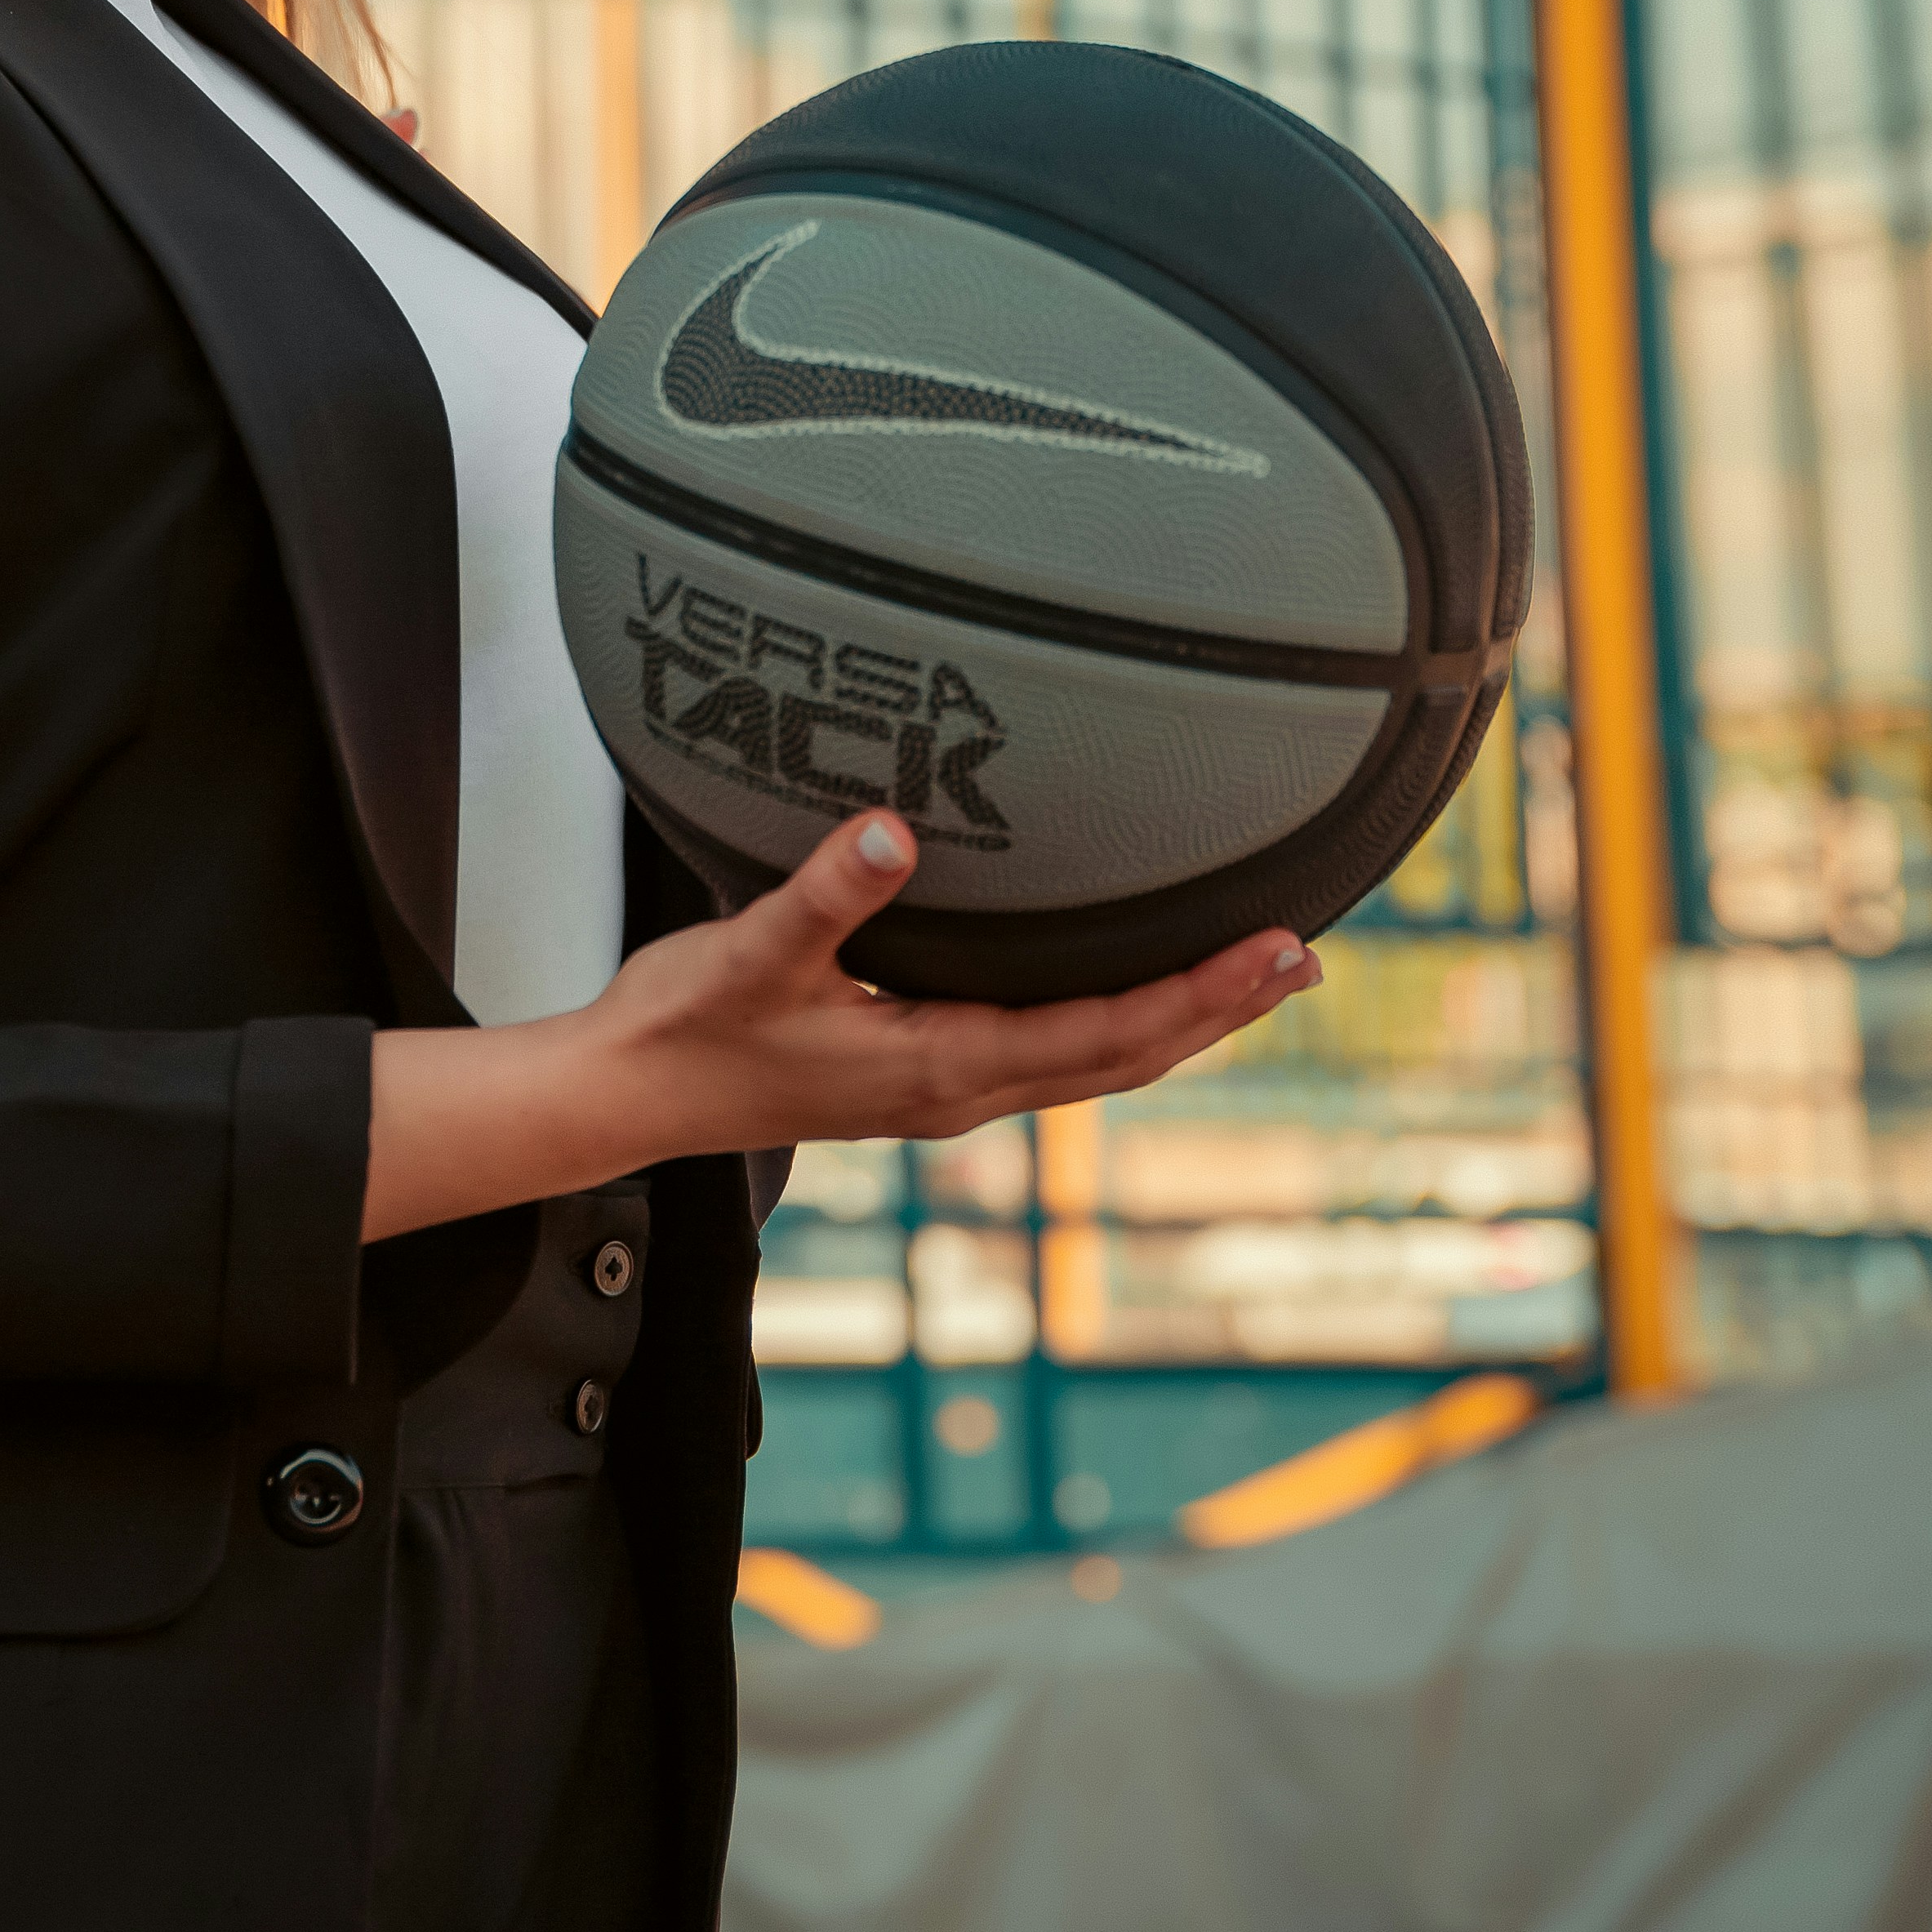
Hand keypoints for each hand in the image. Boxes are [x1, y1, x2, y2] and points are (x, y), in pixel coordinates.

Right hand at [359, 807, 1314, 1240]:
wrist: (628, 1097)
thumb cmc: (686, 1030)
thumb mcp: (751, 951)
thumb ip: (824, 894)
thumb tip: (889, 834)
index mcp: (939, 1065)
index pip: (1106, 1035)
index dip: (1199, 995)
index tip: (1275, 952)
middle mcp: (958, 1089)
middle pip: (1125, 1058)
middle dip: (1218, 1010)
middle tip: (1303, 956)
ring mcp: (941, 1089)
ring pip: (1094, 1062)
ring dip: (1177, 1020)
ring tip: (1246, 972)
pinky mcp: (919, 1076)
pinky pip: (1050, 1053)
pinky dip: (1114, 1024)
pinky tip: (1125, 988)